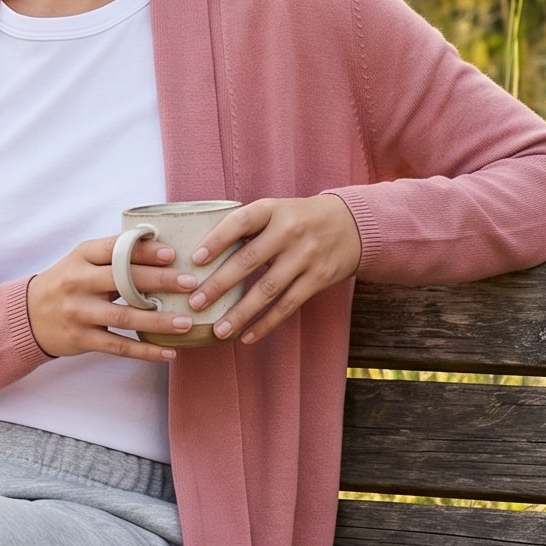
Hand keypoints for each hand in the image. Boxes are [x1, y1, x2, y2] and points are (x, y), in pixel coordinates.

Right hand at [25, 234, 185, 360]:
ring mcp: (79, 312)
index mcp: (81, 257)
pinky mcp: (81, 338)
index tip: (171, 254)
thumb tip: (162, 250)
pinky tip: (168, 352)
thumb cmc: (66, 284)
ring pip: (124, 317)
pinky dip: (145, 351)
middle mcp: (78, 282)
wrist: (28, 316)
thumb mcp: (81, 261)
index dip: (144, 251)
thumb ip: (112, 256)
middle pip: (123, 280)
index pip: (115, 249)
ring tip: (186, 323)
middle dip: (160, 281)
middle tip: (190, 283)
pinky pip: (118, 346)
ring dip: (158, 321)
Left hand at [186, 193, 362, 342]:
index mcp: (272, 209)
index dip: (216, 240)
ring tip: (218, 330)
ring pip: (267, 290)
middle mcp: (289, 231)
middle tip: (196, 303)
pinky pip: (287, 305)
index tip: (195, 259)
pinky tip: (246, 336)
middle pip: (249, 260)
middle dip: (219, 284)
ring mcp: (305, 256)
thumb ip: (246, 227)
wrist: (351, 225)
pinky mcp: (317, 279)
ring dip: (240, 313)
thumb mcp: (275, 210)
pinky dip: (266, 323)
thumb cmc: (298, 219)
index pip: (240, 222)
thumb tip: (201, 255)